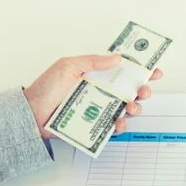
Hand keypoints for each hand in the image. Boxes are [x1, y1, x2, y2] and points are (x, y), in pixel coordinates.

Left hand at [23, 54, 162, 138]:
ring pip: (127, 110)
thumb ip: (93, 61)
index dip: (142, 70)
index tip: (154, 71)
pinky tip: (119, 122)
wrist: (31, 113)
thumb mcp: (68, 66)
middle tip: (144, 91)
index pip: (124, 71)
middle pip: (131, 91)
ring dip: (135, 108)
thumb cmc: (46, 88)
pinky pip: (113, 127)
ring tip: (131, 107)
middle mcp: (102, 91)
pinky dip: (120, 126)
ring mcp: (100, 109)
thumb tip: (116, 58)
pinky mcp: (96, 125)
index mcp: (98, 75)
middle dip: (144, 91)